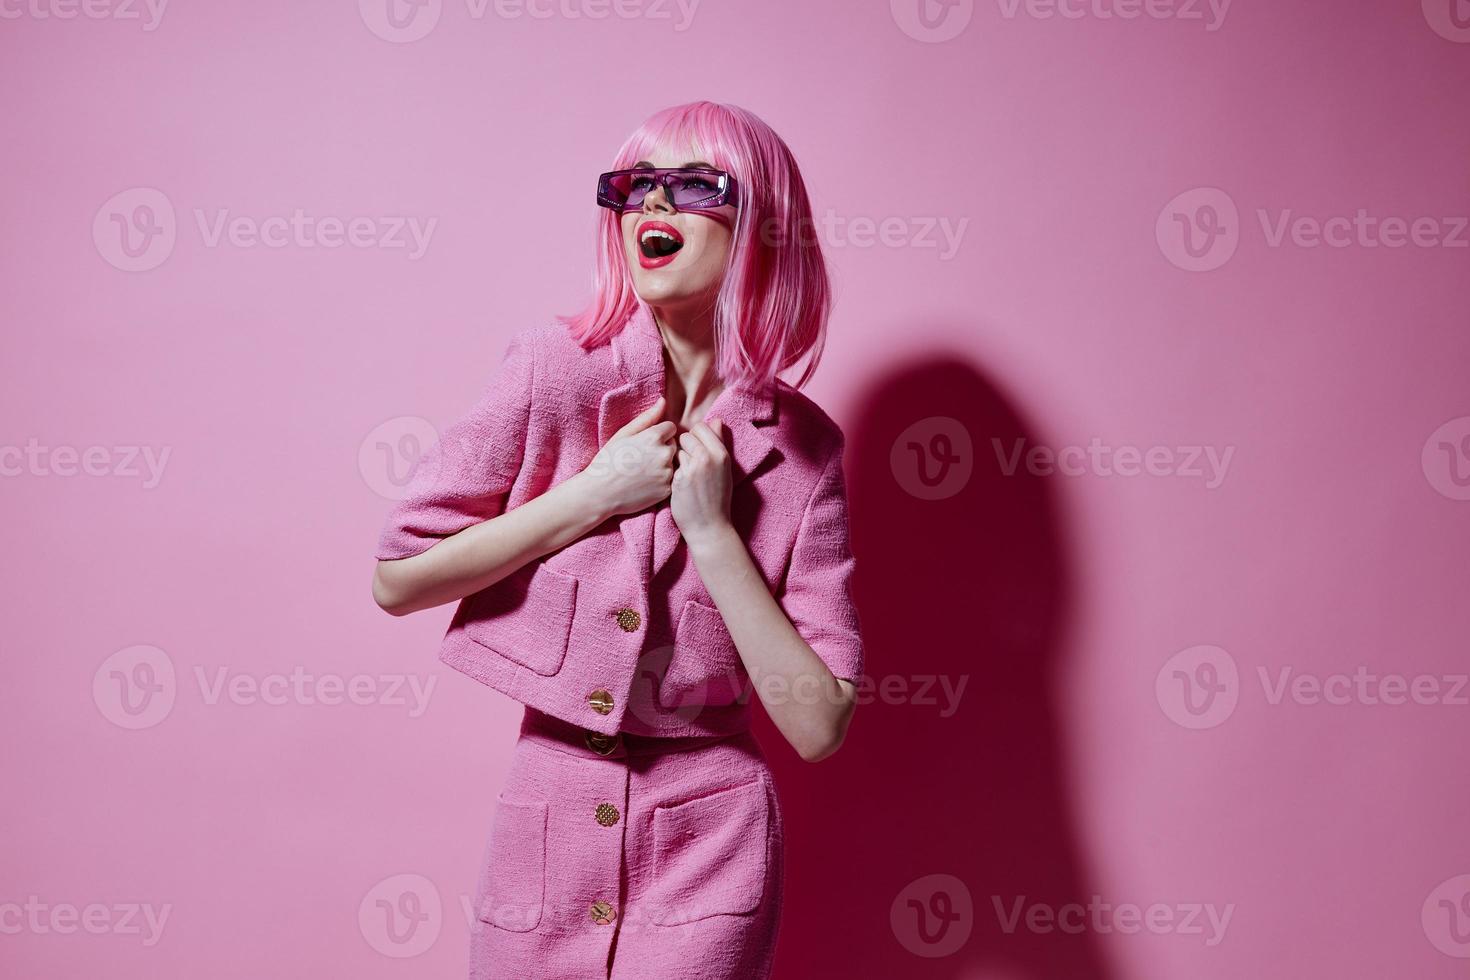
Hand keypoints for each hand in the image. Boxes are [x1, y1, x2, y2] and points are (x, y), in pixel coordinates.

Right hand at [577, 396, 676, 519]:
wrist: (599, 493)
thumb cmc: (608, 461)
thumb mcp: (624, 434)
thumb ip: (647, 417)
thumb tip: (663, 401)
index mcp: (654, 437)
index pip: (670, 428)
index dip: (658, 435)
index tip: (645, 444)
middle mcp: (664, 454)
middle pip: (673, 445)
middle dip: (662, 449)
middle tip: (641, 459)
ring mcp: (667, 474)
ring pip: (673, 463)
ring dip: (664, 465)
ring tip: (643, 472)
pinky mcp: (667, 490)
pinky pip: (672, 480)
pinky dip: (662, 481)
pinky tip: (646, 483)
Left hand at [669, 418, 733, 549]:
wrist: (709, 526)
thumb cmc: (717, 497)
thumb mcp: (724, 468)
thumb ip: (718, 443)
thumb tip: (716, 420)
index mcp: (721, 453)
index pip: (701, 427)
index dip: (696, 437)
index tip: (697, 450)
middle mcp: (707, 458)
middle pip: (685, 436)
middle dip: (685, 447)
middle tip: (691, 465)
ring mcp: (692, 468)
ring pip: (676, 451)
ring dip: (678, 460)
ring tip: (687, 477)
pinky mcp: (678, 479)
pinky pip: (671, 466)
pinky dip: (673, 473)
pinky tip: (681, 486)